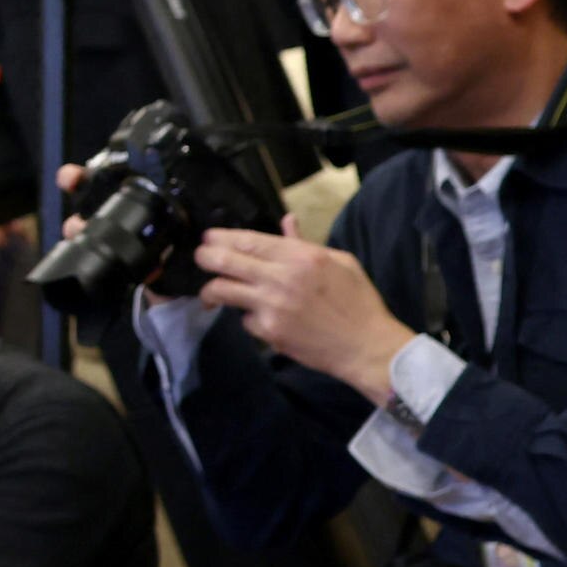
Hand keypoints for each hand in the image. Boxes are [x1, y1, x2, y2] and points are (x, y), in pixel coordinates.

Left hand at [191, 226, 416, 404]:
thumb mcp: (339, 261)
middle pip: (225, 261)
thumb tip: (287, 220)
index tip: (208, 237)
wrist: (366, 346)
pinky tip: (259, 318)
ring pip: (223, 291)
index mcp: (300, 256)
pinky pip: (245, 320)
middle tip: (200, 257)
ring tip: (210, 293)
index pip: (248, 240)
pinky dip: (248, 317)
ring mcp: (271, 306)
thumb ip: (305, 242)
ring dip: (211, 290)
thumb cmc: (358, 301)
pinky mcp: (269, 332)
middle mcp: (281, 278)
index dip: (222, 237)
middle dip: (205, 256)